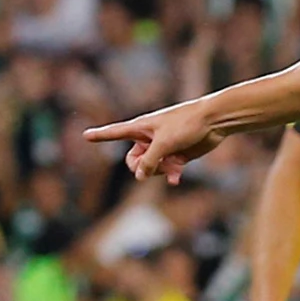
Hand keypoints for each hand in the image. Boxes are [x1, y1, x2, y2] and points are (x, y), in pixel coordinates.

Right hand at [83, 99, 225, 183]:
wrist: (214, 121)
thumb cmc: (187, 124)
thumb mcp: (164, 143)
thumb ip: (149, 161)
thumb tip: (139, 177)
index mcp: (141, 127)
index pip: (114, 132)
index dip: (100, 135)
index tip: (85, 135)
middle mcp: (149, 138)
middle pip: (133, 160)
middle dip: (141, 168)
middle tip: (153, 166)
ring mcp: (163, 147)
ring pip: (151, 168)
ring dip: (158, 171)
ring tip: (172, 166)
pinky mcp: (177, 155)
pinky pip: (166, 171)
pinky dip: (169, 175)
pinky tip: (176, 179)